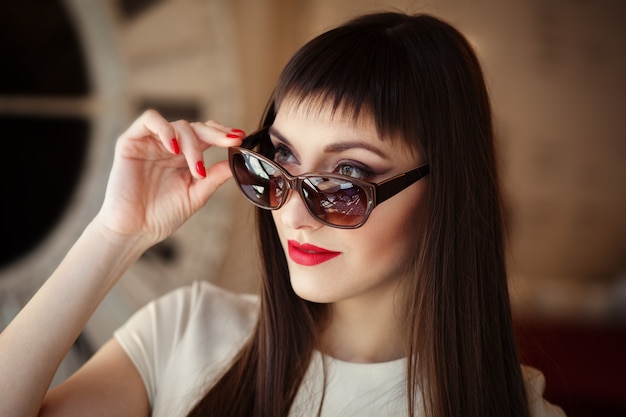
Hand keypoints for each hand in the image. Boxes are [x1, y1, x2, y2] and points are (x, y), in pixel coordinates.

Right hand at [95, 109, 243, 244]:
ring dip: (192, 143)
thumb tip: (236, 162)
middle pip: (196, 127)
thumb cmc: (162, 216)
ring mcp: (151, 143)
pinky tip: (174, 148)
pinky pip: (149, 120)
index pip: (207, 136)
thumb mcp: (195, 196)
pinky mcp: (131, 141)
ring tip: (196, 167)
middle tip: (230, 141)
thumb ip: (214, 178)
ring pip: (178, 125)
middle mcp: (169, 147)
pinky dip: (165, 130)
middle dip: (216, 133)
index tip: (240, 139)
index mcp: (185, 157)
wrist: (134, 231)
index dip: (223, 134)